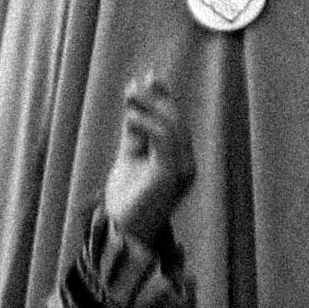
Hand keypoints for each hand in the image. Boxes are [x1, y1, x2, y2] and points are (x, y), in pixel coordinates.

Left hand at [102, 70, 195, 254]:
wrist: (121, 230)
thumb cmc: (126, 198)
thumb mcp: (130, 156)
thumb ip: (135, 132)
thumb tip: (133, 100)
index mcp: (180, 160)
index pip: (176, 122)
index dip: (165, 98)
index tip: (149, 76)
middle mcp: (187, 164)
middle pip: (177, 121)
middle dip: (157, 98)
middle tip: (137, 81)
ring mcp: (182, 171)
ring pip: (174, 127)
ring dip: (151, 107)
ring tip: (129, 95)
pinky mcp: (171, 175)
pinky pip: (164, 140)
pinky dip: (148, 123)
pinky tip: (130, 115)